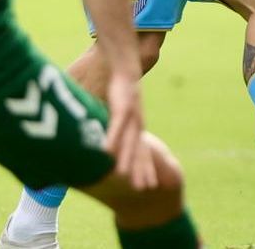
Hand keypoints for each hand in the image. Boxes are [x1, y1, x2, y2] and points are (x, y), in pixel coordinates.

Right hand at [103, 73, 157, 189]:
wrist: (126, 66)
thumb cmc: (121, 90)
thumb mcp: (120, 112)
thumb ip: (115, 127)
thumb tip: (107, 140)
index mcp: (137, 127)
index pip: (143, 152)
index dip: (145, 168)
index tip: (148, 184)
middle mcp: (137, 124)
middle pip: (140, 151)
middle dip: (141, 169)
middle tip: (143, 188)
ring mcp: (132, 117)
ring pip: (129, 141)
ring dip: (125, 158)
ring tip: (122, 175)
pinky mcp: (123, 107)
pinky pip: (117, 126)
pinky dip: (112, 138)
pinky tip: (106, 151)